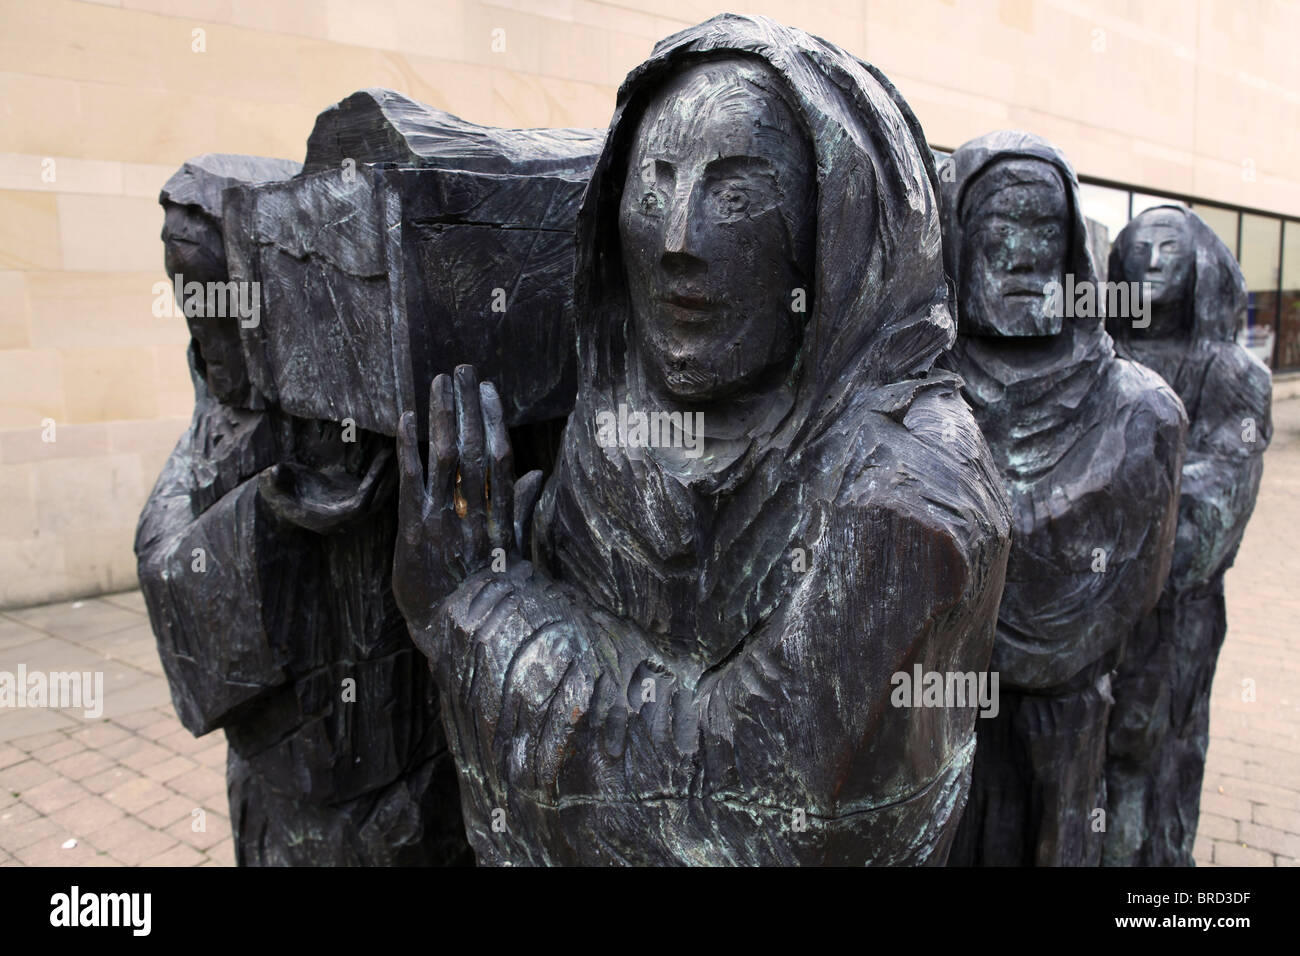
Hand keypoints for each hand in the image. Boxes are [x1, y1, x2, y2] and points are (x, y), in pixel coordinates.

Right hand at [257, 446, 393, 533]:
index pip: (360, 504)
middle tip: (406, 452)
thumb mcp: (271, 487)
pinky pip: (378, 487)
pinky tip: (396, 451)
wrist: (280, 502)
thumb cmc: (275, 493)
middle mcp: (347, 517)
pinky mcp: (355, 497)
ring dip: (394, 474)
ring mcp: (353, 508)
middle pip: (378, 500)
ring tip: (407, 448)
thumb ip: (273, 481)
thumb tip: (271, 472)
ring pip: (381, 494)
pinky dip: (387, 472)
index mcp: (332, 518)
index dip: (373, 483)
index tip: (384, 462)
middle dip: (392, 476)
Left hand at [393, 365, 542, 629]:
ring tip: (439, 381)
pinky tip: (407, 417)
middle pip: (474, 446)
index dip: (495, 420)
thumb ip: (523, 509)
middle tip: (464, 369)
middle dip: (468, 405)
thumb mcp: (514, 552)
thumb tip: (539, 474)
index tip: (490, 390)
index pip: (500, 456)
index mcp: (501, 515)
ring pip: (446, 455)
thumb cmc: (490, 596)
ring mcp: (446, 518)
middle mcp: (476, 510)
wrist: (463, 633)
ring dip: (442, 415)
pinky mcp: (417, 529)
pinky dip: (411, 447)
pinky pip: (414, 479)